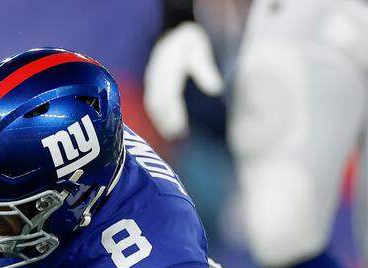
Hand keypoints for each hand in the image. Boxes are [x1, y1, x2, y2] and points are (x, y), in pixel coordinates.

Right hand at [143, 21, 224, 139]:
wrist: (176, 31)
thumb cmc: (191, 40)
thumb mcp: (200, 48)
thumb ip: (205, 67)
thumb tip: (215, 89)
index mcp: (166, 66)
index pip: (167, 94)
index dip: (172, 113)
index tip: (180, 128)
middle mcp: (155, 74)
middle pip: (156, 102)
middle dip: (165, 120)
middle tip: (176, 136)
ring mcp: (151, 79)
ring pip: (152, 104)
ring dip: (160, 120)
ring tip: (172, 135)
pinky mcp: (152, 84)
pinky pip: (153, 102)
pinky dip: (159, 115)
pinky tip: (169, 126)